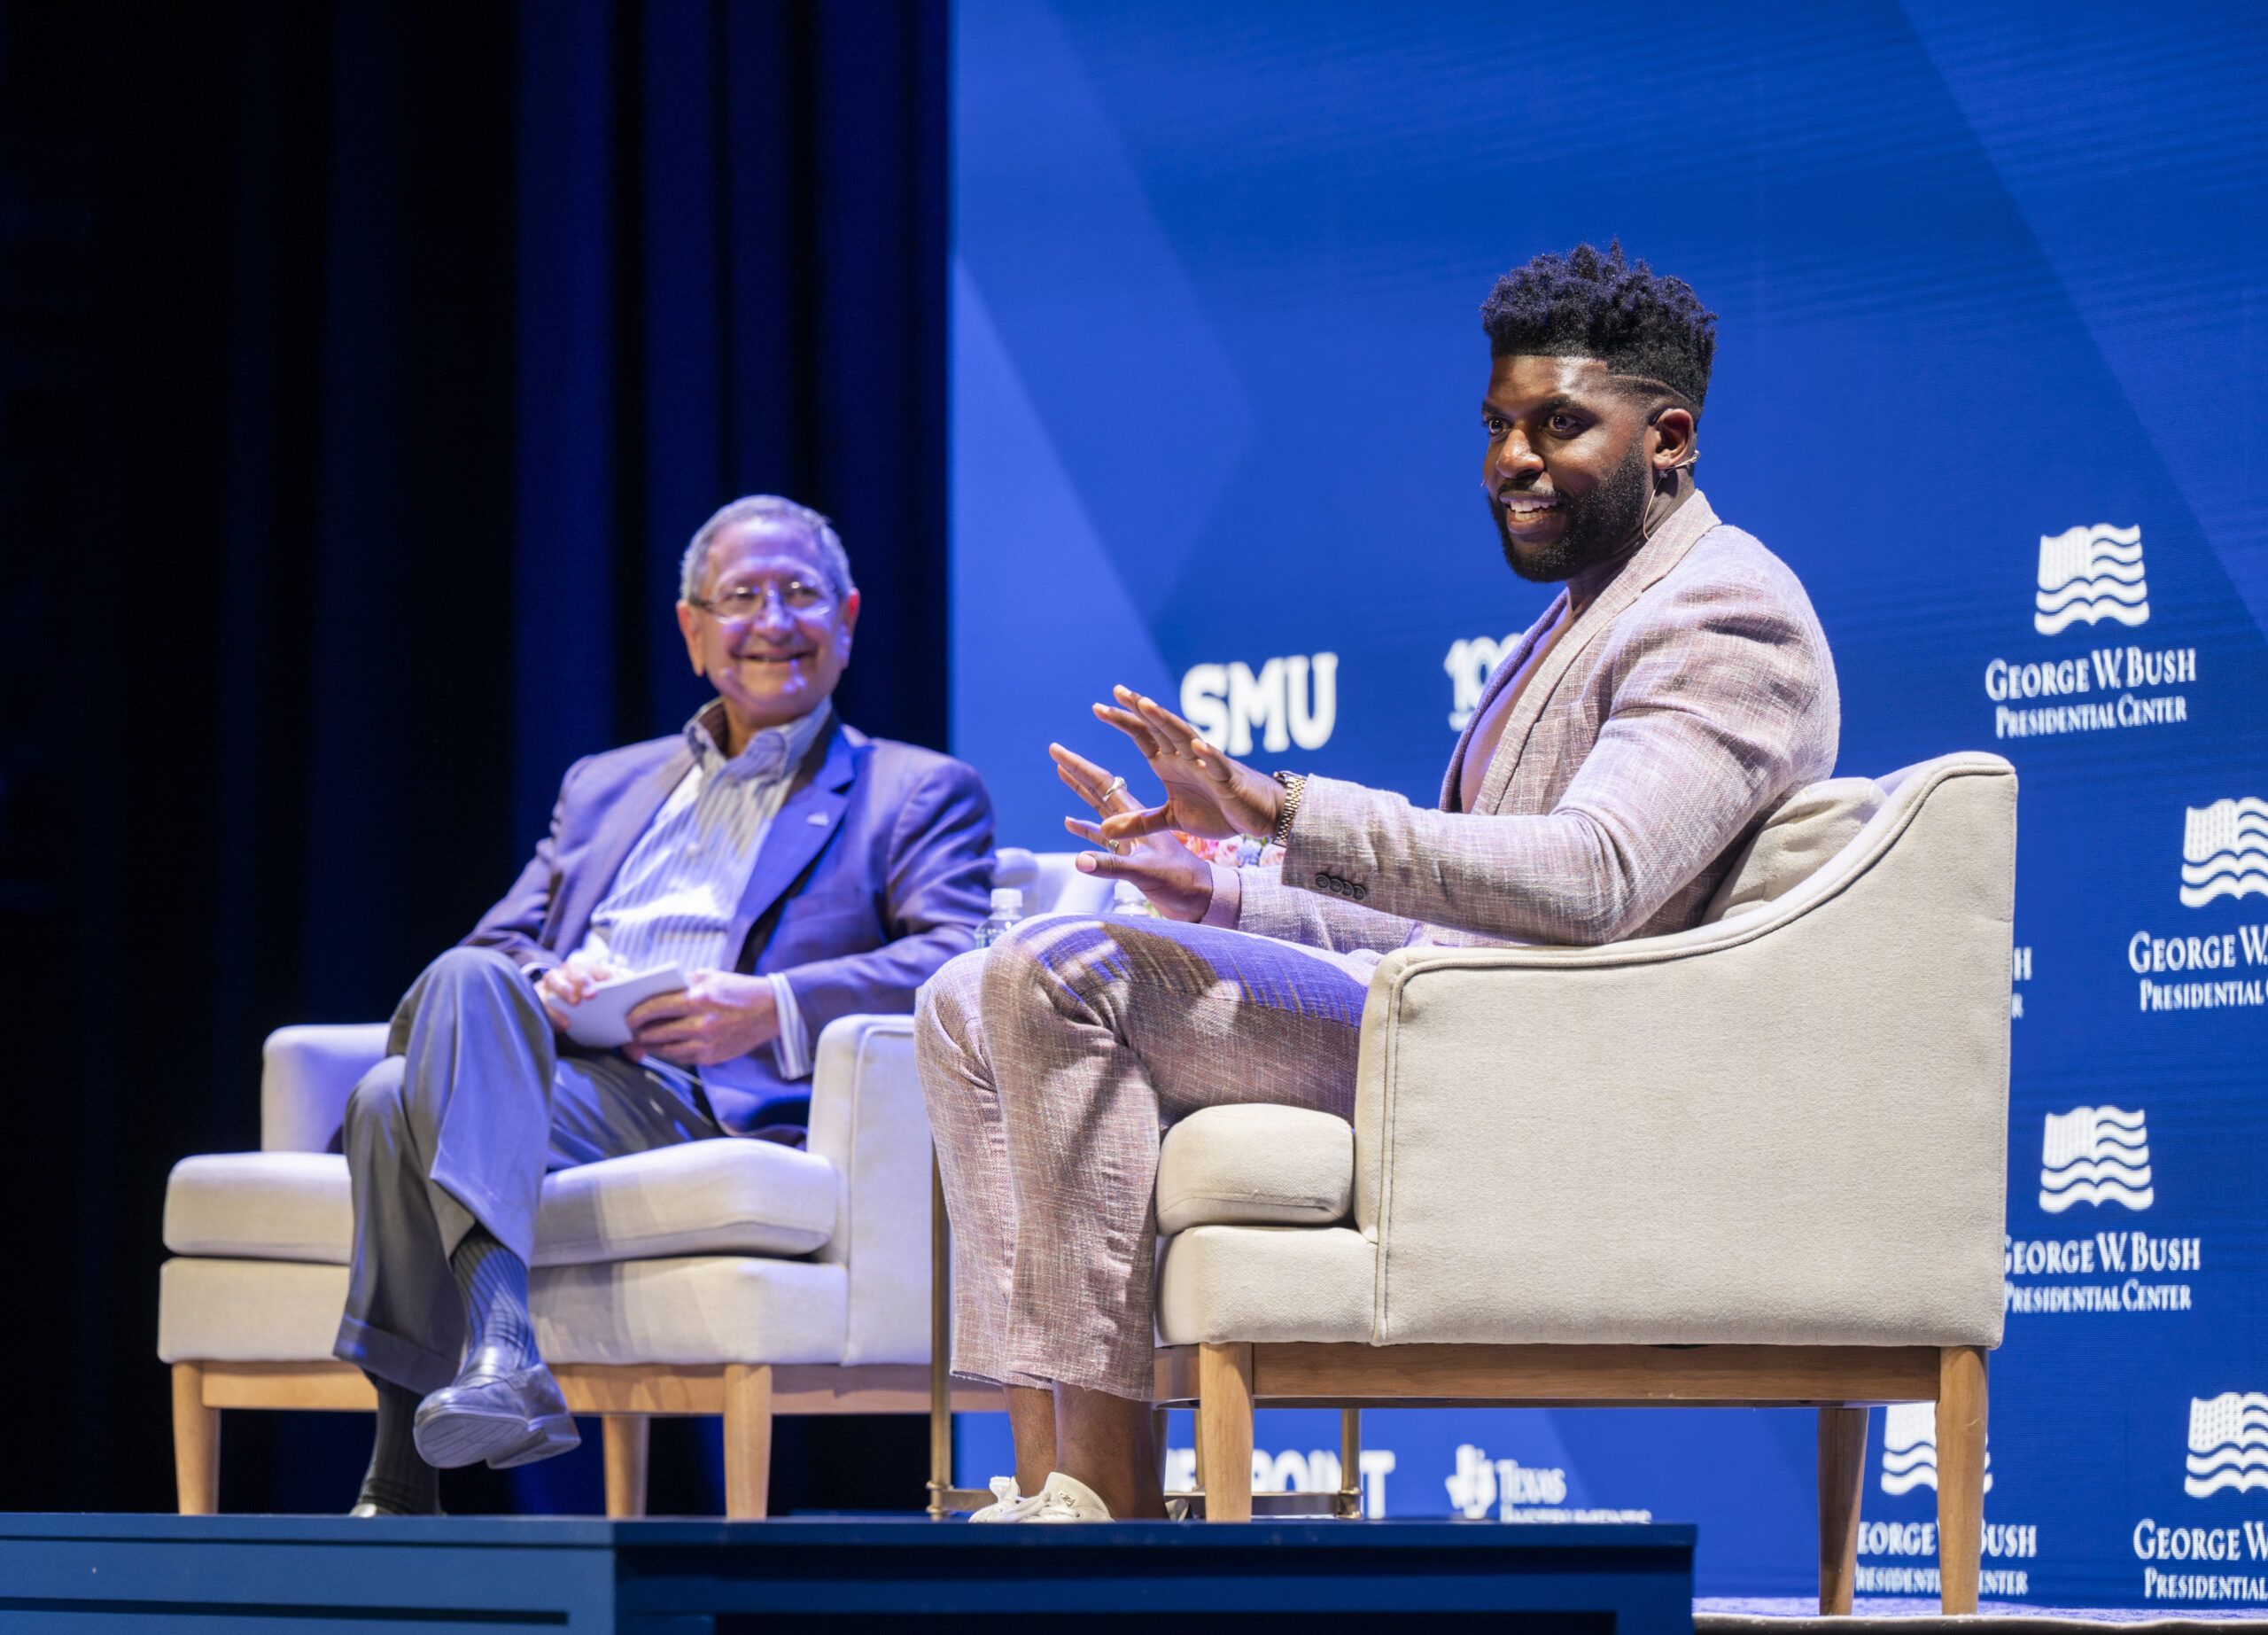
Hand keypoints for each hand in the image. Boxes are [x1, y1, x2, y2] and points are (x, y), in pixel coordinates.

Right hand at [537, 949, 626, 1033]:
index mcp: (588, 971)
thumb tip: (636, 1043)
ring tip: (574, 1003)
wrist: (559, 1013)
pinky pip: (541, 1001)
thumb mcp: (605, 1009)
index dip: (606, 974)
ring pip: (554, 979)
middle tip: (592, 995)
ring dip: (564, 988)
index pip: (598, 969)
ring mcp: (551, 982)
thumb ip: (619, 1014)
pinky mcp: (537, 996)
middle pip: (576, 970)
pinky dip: (552, 1012)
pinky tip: (564, 1024)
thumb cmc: (589, 1009)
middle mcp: (568, 973)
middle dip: (584, 980)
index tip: (615, 982)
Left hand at [624, 970, 779, 1066]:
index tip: (629, 1017)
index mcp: (698, 998)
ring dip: (652, 1046)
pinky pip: (682, 1057)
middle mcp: (701, 1023)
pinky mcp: (712, 1057)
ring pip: (666, 1049)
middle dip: (640, 1033)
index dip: (637, 1014)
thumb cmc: (738, 990)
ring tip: (645, 1040)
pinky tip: (667, 1046)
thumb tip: (653, 990)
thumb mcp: (710, 976)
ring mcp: (706, 1043)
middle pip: (656, 1032)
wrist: (770, 1011)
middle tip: (632, 1031)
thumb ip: (682, 982)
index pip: (655, 1007)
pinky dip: (671, 1052)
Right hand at [1049, 742, 1216, 921]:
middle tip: (1055, 751)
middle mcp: (1133, 820)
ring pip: (1100, 806)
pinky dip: (1086, 826)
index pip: (1103, 784)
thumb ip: (1112, 867)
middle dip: (1077, 770)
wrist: (1203, 898)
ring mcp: (1132, 836)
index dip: (1078, 767)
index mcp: (1138, 816)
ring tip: (1062, 773)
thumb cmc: (1182, 882)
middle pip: (1099, 788)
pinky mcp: (1131, 852)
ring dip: (1081, 790)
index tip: (1057, 751)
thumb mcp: (1146, 873)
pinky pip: (1103, 835)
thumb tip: (1078, 860)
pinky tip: (1071, 821)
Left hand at [1088, 685, 1282, 841]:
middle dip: (1139, 710)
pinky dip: (1208, 755)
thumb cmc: (1217, 811)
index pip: (1143, 736)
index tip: (1098, 708)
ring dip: (1167, 722)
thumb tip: (1105, 830)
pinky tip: (1198, 746)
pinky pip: (1217, 765)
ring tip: (1148, 706)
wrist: (1258, 815)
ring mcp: (1207, 765)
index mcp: (1170, 763)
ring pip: (1185, 738)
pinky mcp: (1228, 780)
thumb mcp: (1171, 820)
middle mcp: (1185, 757)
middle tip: (1117, 691)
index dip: (1123, 721)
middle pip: (1159, 728)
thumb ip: (1140, 822)